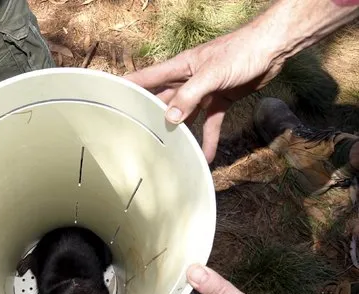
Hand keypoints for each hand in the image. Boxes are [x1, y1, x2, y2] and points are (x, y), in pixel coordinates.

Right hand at [125, 27, 283, 162]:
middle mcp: (187, 79)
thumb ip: (189, 96)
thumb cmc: (241, 51)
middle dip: (150, 116)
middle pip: (163, 100)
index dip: (127, 86)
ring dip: (179, 133)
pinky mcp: (220, 99)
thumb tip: (169, 118)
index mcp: (180, 68)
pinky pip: (210, 122)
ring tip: (167, 152)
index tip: (109, 97)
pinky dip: (208, 138)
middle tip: (135, 135)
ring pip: (185, 115)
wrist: (274, 48)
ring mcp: (204, 90)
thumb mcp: (211, 74)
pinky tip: (206, 155)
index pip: (147, 78)